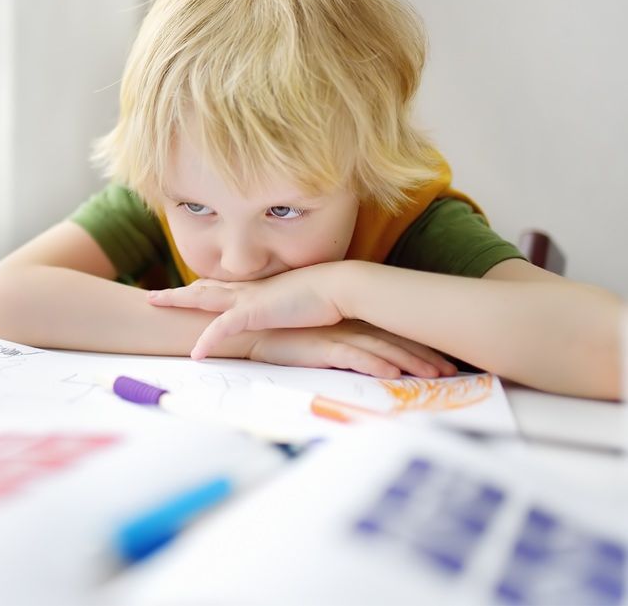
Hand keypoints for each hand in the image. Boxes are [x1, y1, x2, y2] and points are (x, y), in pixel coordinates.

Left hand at [148, 264, 346, 358]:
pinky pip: (221, 328)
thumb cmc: (325, 297)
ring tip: (154, 302)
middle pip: (203, 288)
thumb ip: (284, 310)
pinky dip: (207, 340)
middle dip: (177, 292)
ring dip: (177, 300)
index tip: (185, 290)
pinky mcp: (254, 313)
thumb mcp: (297, 305)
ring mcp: (248, 300)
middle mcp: (247, 291)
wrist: (339, 287)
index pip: (221, 288)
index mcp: (257, 290)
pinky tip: (195, 354)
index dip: (200, 289)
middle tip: (155, 295)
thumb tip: (283, 316)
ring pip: (202, 299)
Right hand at [245, 321, 457, 379]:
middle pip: (395, 341)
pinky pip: (354, 357)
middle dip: (425, 356)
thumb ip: (343, 349)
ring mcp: (336, 337)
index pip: (392, 335)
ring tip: (434, 376)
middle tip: (450, 371)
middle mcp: (349, 329)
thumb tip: (370, 365)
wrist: (252, 332)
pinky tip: (393, 373)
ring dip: (410, 362)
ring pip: (382, 349)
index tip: (442, 362)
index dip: (419, 347)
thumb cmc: (283, 339)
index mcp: (351, 325)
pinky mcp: (321, 347)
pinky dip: (375, 364)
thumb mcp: (319, 344)